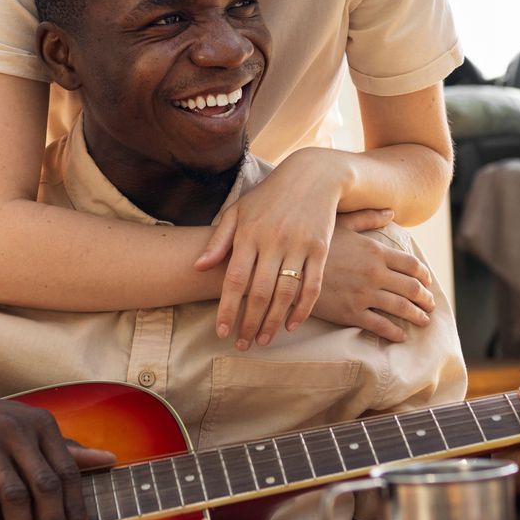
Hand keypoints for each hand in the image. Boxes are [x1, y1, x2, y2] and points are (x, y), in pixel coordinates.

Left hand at [197, 150, 348, 348]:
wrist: (313, 175)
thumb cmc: (269, 196)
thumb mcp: (239, 211)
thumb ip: (219, 240)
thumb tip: (198, 267)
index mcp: (249, 233)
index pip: (234, 279)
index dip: (228, 309)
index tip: (221, 333)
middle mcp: (273, 240)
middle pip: (259, 292)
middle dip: (249, 323)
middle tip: (242, 344)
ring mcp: (299, 245)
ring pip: (285, 293)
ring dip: (273, 321)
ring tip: (263, 340)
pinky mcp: (320, 248)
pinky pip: (312, 286)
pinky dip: (302, 309)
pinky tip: (291, 325)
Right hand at [305, 211, 434, 341]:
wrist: (287, 269)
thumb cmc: (313, 243)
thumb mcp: (340, 224)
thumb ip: (368, 218)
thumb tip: (391, 211)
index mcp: (374, 251)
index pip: (411, 264)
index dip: (424, 274)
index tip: (428, 281)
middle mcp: (374, 273)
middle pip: (412, 287)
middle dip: (425, 298)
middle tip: (430, 304)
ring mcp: (364, 294)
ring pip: (401, 308)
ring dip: (417, 316)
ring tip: (424, 320)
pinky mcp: (351, 313)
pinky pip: (381, 326)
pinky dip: (395, 332)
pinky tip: (402, 336)